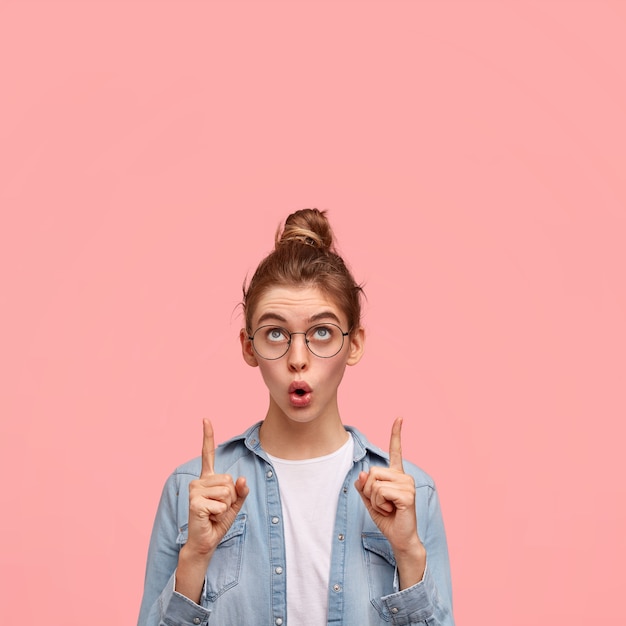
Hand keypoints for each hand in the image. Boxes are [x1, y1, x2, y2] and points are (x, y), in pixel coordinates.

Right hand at [185, 419, 248, 555]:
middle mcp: (199, 481)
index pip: (208, 453)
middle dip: (231, 497)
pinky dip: (220, 514)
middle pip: (230, 480)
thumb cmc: (218, 521)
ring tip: (214, 513)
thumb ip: (241, 491)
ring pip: (227, 491)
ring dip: (226, 506)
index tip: (205, 419)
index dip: (208, 436)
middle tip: (218, 508)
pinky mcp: (195, 502)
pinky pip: (221, 504)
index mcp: (208, 478)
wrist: (205, 541)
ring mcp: (195, 490)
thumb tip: (242, 479)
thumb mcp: (235, 504)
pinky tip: (209, 518)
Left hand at [355, 417, 425, 586]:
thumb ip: (364, 486)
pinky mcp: (407, 495)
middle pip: (373, 471)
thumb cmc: (387, 518)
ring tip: (388, 507)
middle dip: (369, 490)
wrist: (400, 538)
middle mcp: (404, 476)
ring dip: (374, 499)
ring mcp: (407, 484)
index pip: (395, 450)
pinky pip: (381, 492)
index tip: (399, 417)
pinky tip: (392, 510)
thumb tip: (362, 473)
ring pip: (375, 482)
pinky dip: (380, 504)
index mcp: (396, 475)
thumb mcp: (369, 500)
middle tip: (381, 503)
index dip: (396, 434)